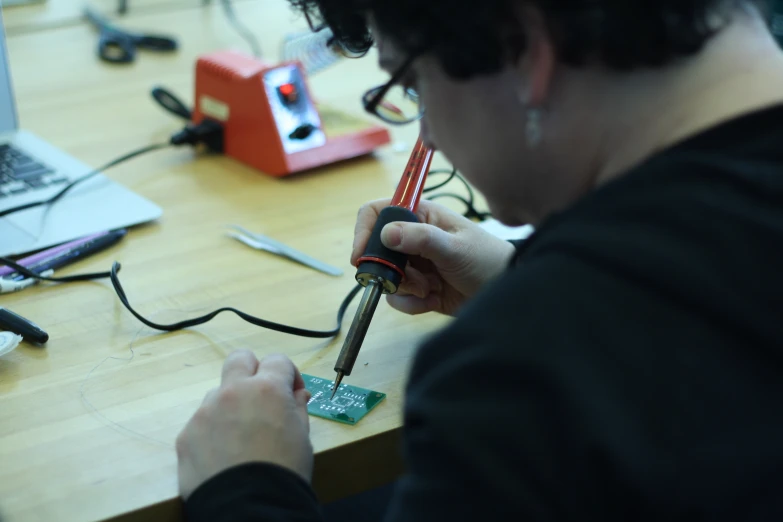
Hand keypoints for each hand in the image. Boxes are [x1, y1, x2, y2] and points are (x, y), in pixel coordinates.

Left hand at [176, 351, 312, 499]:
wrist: (249, 508)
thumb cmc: (283, 472)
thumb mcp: (303, 437)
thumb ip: (297, 408)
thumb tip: (296, 395)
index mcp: (267, 389)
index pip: (278, 360)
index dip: (289, 375)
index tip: (293, 394)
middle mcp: (233, 392)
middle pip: (239, 359)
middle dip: (253, 370)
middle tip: (262, 396)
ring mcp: (206, 412)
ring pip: (218, 392)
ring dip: (231, 405)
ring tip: (241, 436)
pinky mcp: (187, 434)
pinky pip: (202, 422)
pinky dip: (213, 431)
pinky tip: (224, 454)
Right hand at [351, 199, 515, 315]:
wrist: (506, 293)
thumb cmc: (487, 260)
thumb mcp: (454, 248)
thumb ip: (421, 239)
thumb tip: (385, 233)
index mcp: (421, 216)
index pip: (378, 212)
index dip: (365, 231)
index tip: (362, 256)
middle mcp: (413, 238)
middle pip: (377, 251)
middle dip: (389, 270)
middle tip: (411, 279)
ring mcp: (415, 264)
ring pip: (386, 277)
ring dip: (405, 288)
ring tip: (430, 288)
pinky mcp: (418, 288)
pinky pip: (398, 298)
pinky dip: (411, 304)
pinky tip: (433, 300)